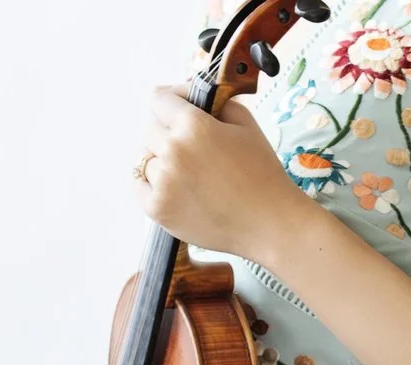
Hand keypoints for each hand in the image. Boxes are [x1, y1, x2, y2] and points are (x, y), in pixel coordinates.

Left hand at [135, 87, 312, 264]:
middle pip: (150, 129)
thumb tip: (188, 95)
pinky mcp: (158, 208)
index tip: (181, 109)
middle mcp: (173, 150)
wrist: (270, 224)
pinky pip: (140, 185)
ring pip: (145, 158)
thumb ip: (214, 101)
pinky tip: (178, 189)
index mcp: (193, 125)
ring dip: (162, 161)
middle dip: (169, 134)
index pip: (159, 99)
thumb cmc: (262, 174)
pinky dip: (153, 186)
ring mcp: (163, 182)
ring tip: (191, 175)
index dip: (172, 101)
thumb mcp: (246, 124)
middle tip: (194, 151)